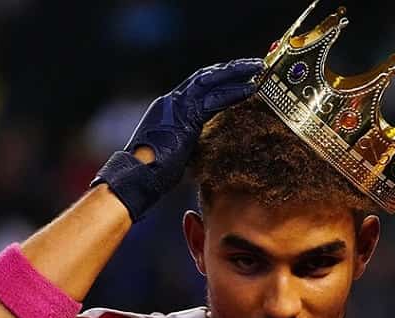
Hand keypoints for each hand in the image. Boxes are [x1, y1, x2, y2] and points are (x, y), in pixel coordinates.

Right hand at [94, 58, 263, 220]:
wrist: (137, 175)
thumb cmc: (153, 171)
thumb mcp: (173, 150)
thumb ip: (187, 141)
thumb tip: (202, 147)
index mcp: (168, 108)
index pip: (197, 86)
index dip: (218, 78)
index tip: (237, 74)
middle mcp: (171, 101)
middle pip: (205, 76)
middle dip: (230, 69)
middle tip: (252, 65)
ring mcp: (177, 105)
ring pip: (210, 80)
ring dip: (236, 72)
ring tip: (257, 68)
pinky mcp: (185, 116)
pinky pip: (215, 99)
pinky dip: (234, 92)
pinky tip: (250, 89)